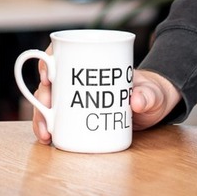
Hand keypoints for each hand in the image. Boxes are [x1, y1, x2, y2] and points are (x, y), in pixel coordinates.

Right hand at [30, 67, 178, 143]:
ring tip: (46, 134)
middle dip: (42, 97)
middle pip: (50, 84)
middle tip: (47, 109)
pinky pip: (59, 122)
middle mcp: (78, 82)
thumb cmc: (151, 91)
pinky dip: (50, 129)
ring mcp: (77, 101)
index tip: (48, 76)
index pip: (61, 55)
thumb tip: (135, 101)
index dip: (47, 62)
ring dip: (41, 117)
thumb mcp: (153, 91)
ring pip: (50, 105)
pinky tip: (48, 140)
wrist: (155, 108)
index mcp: (91, 64)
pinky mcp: (79, 119)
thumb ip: (148, 95)